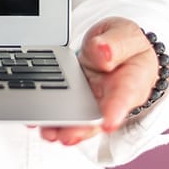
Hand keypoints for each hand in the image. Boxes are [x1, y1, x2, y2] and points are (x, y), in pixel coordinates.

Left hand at [38, 17, 158, 145]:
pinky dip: (49, 116)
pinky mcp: (73, 100)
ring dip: (62, 128)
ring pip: (78, 119)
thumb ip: (116, 43)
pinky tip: (36, 120)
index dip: (116, 110)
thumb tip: (103, 52)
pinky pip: (62, 111)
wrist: (114, 47)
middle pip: (98, 116)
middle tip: (66, 135)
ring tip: (49, 132)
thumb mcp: (125, 34)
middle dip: (81, 127)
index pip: (126, 95)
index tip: (108, 123)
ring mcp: (90, 101)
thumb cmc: (125, 45)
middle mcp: (111, 97)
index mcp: (132, 79)